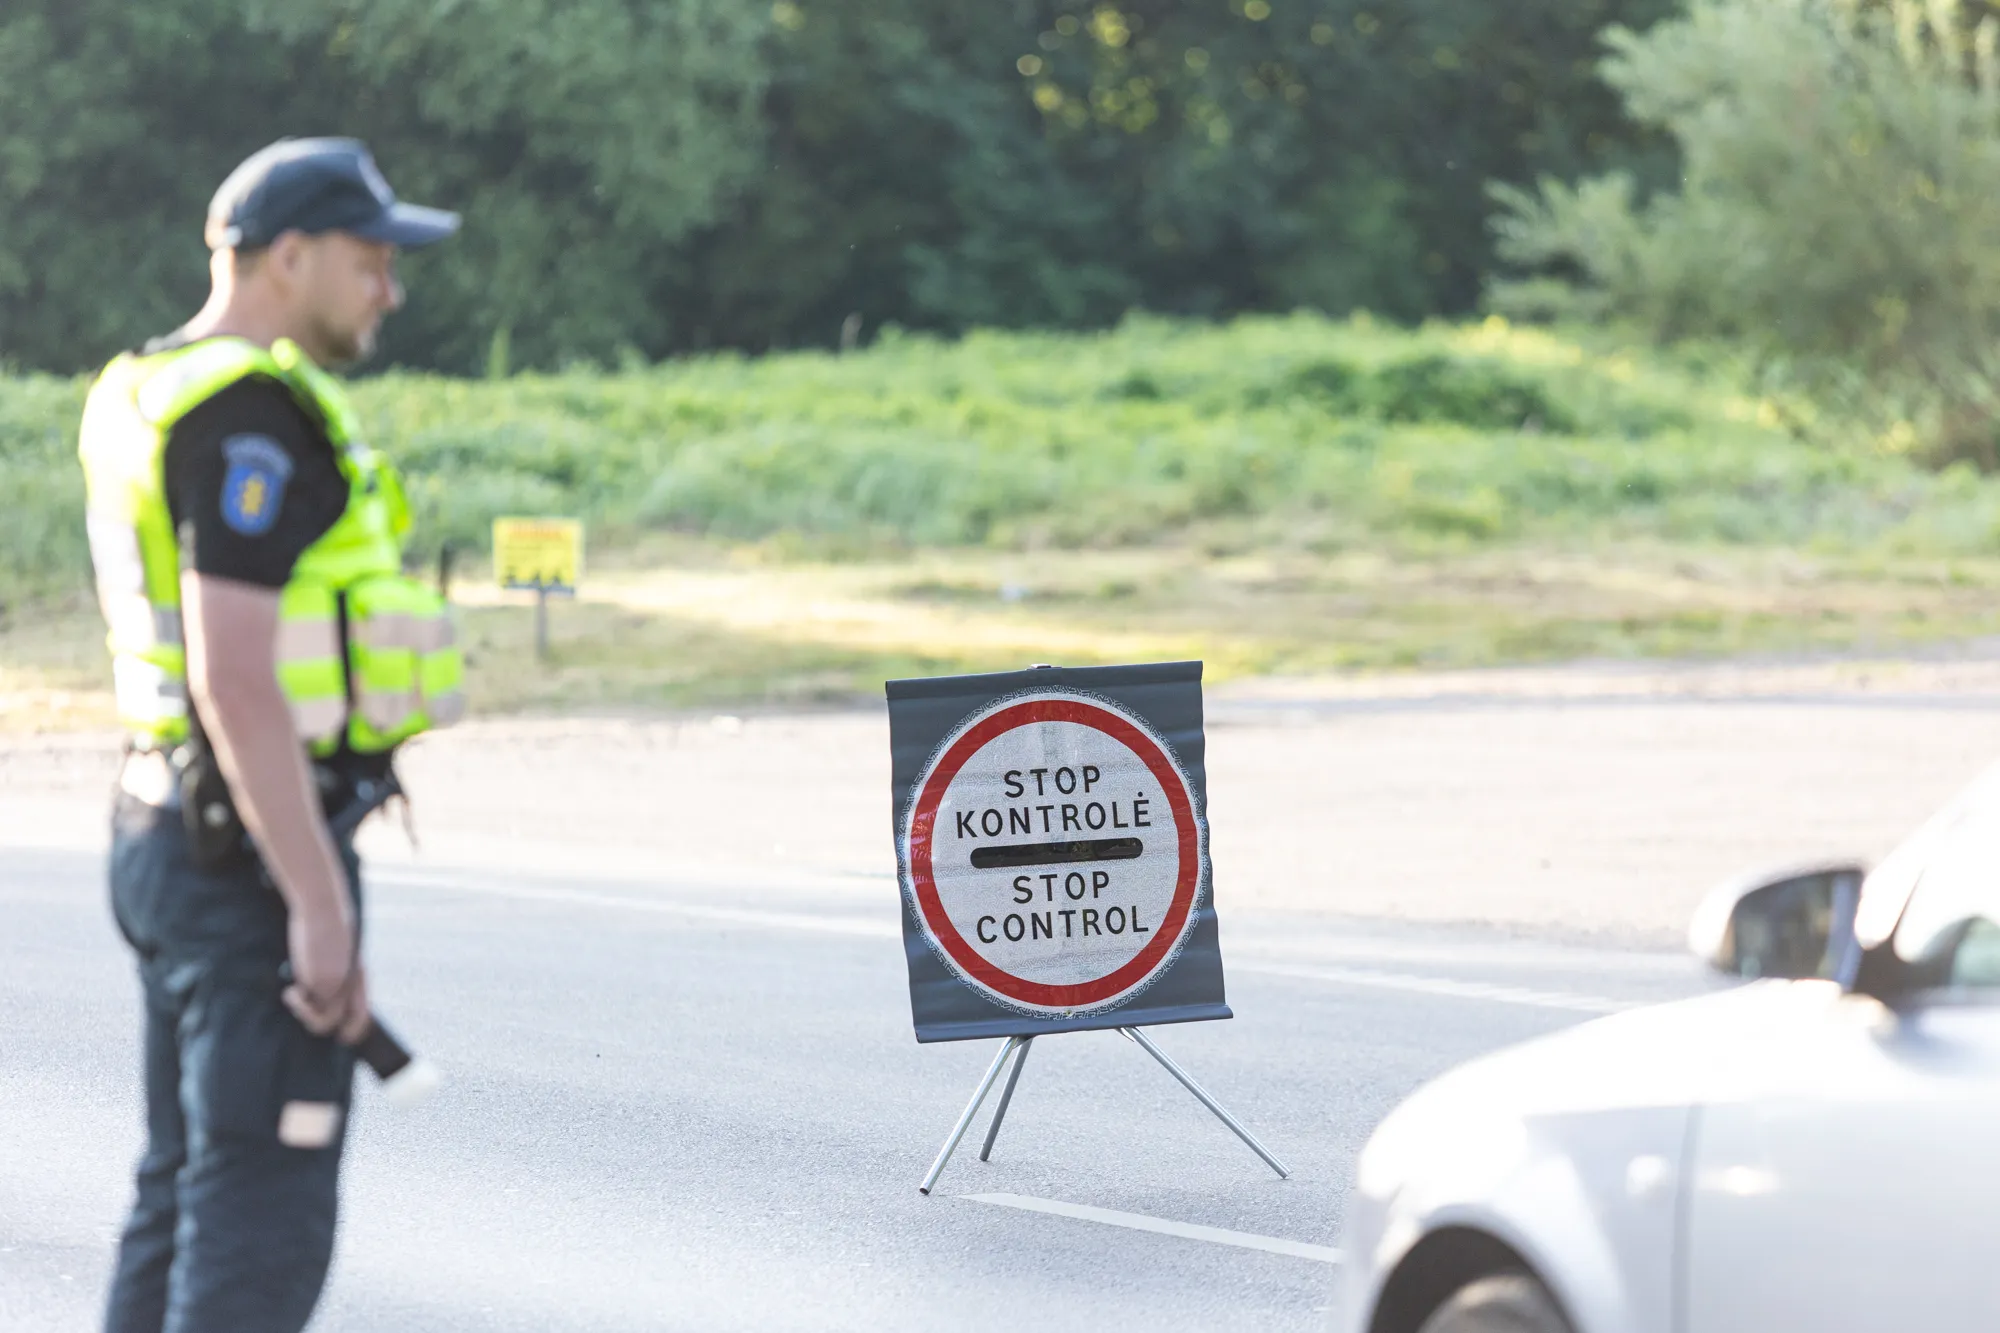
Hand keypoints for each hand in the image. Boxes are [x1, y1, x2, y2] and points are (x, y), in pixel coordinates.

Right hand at [283, 908, 370, 1043]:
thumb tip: (317, 991)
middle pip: (356, 1025)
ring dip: (307, 1016)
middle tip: (316, 1024)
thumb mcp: (336, 951)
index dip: (356, 1028)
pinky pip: (307, 1008)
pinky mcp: (320, 982)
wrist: (323, 908)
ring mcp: (337, 986)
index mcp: (359, 977)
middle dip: (340, 1034)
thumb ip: (334, 971)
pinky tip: (291, 990)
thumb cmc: (326, 925)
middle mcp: (352, 985)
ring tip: (295, 996)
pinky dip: (296, 1003)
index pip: (365, 1013)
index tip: (343, 1036)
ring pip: (326, 1022)